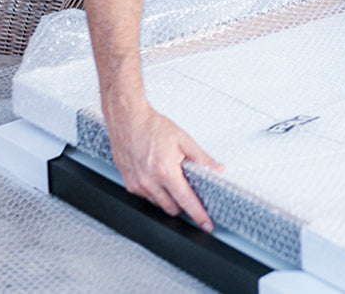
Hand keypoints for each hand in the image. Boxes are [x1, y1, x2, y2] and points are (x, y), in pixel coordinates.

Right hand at [107, 104, 223, 232]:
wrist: (128, 120)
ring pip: (158, 205)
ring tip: (171, 178)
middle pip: (172, 208)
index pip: (186, 201)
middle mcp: (149, 182)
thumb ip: (201, 158)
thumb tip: (216, 169)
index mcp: (166, 172)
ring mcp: (137, 185)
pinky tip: (158, 177)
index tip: (206, 225)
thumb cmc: (153, 127)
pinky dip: (155, 193)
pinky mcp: (128, 184)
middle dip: (183, 205)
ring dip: (168, 199)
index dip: (198, 215)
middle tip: (190, 191)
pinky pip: (146, 198)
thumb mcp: (183, 140)